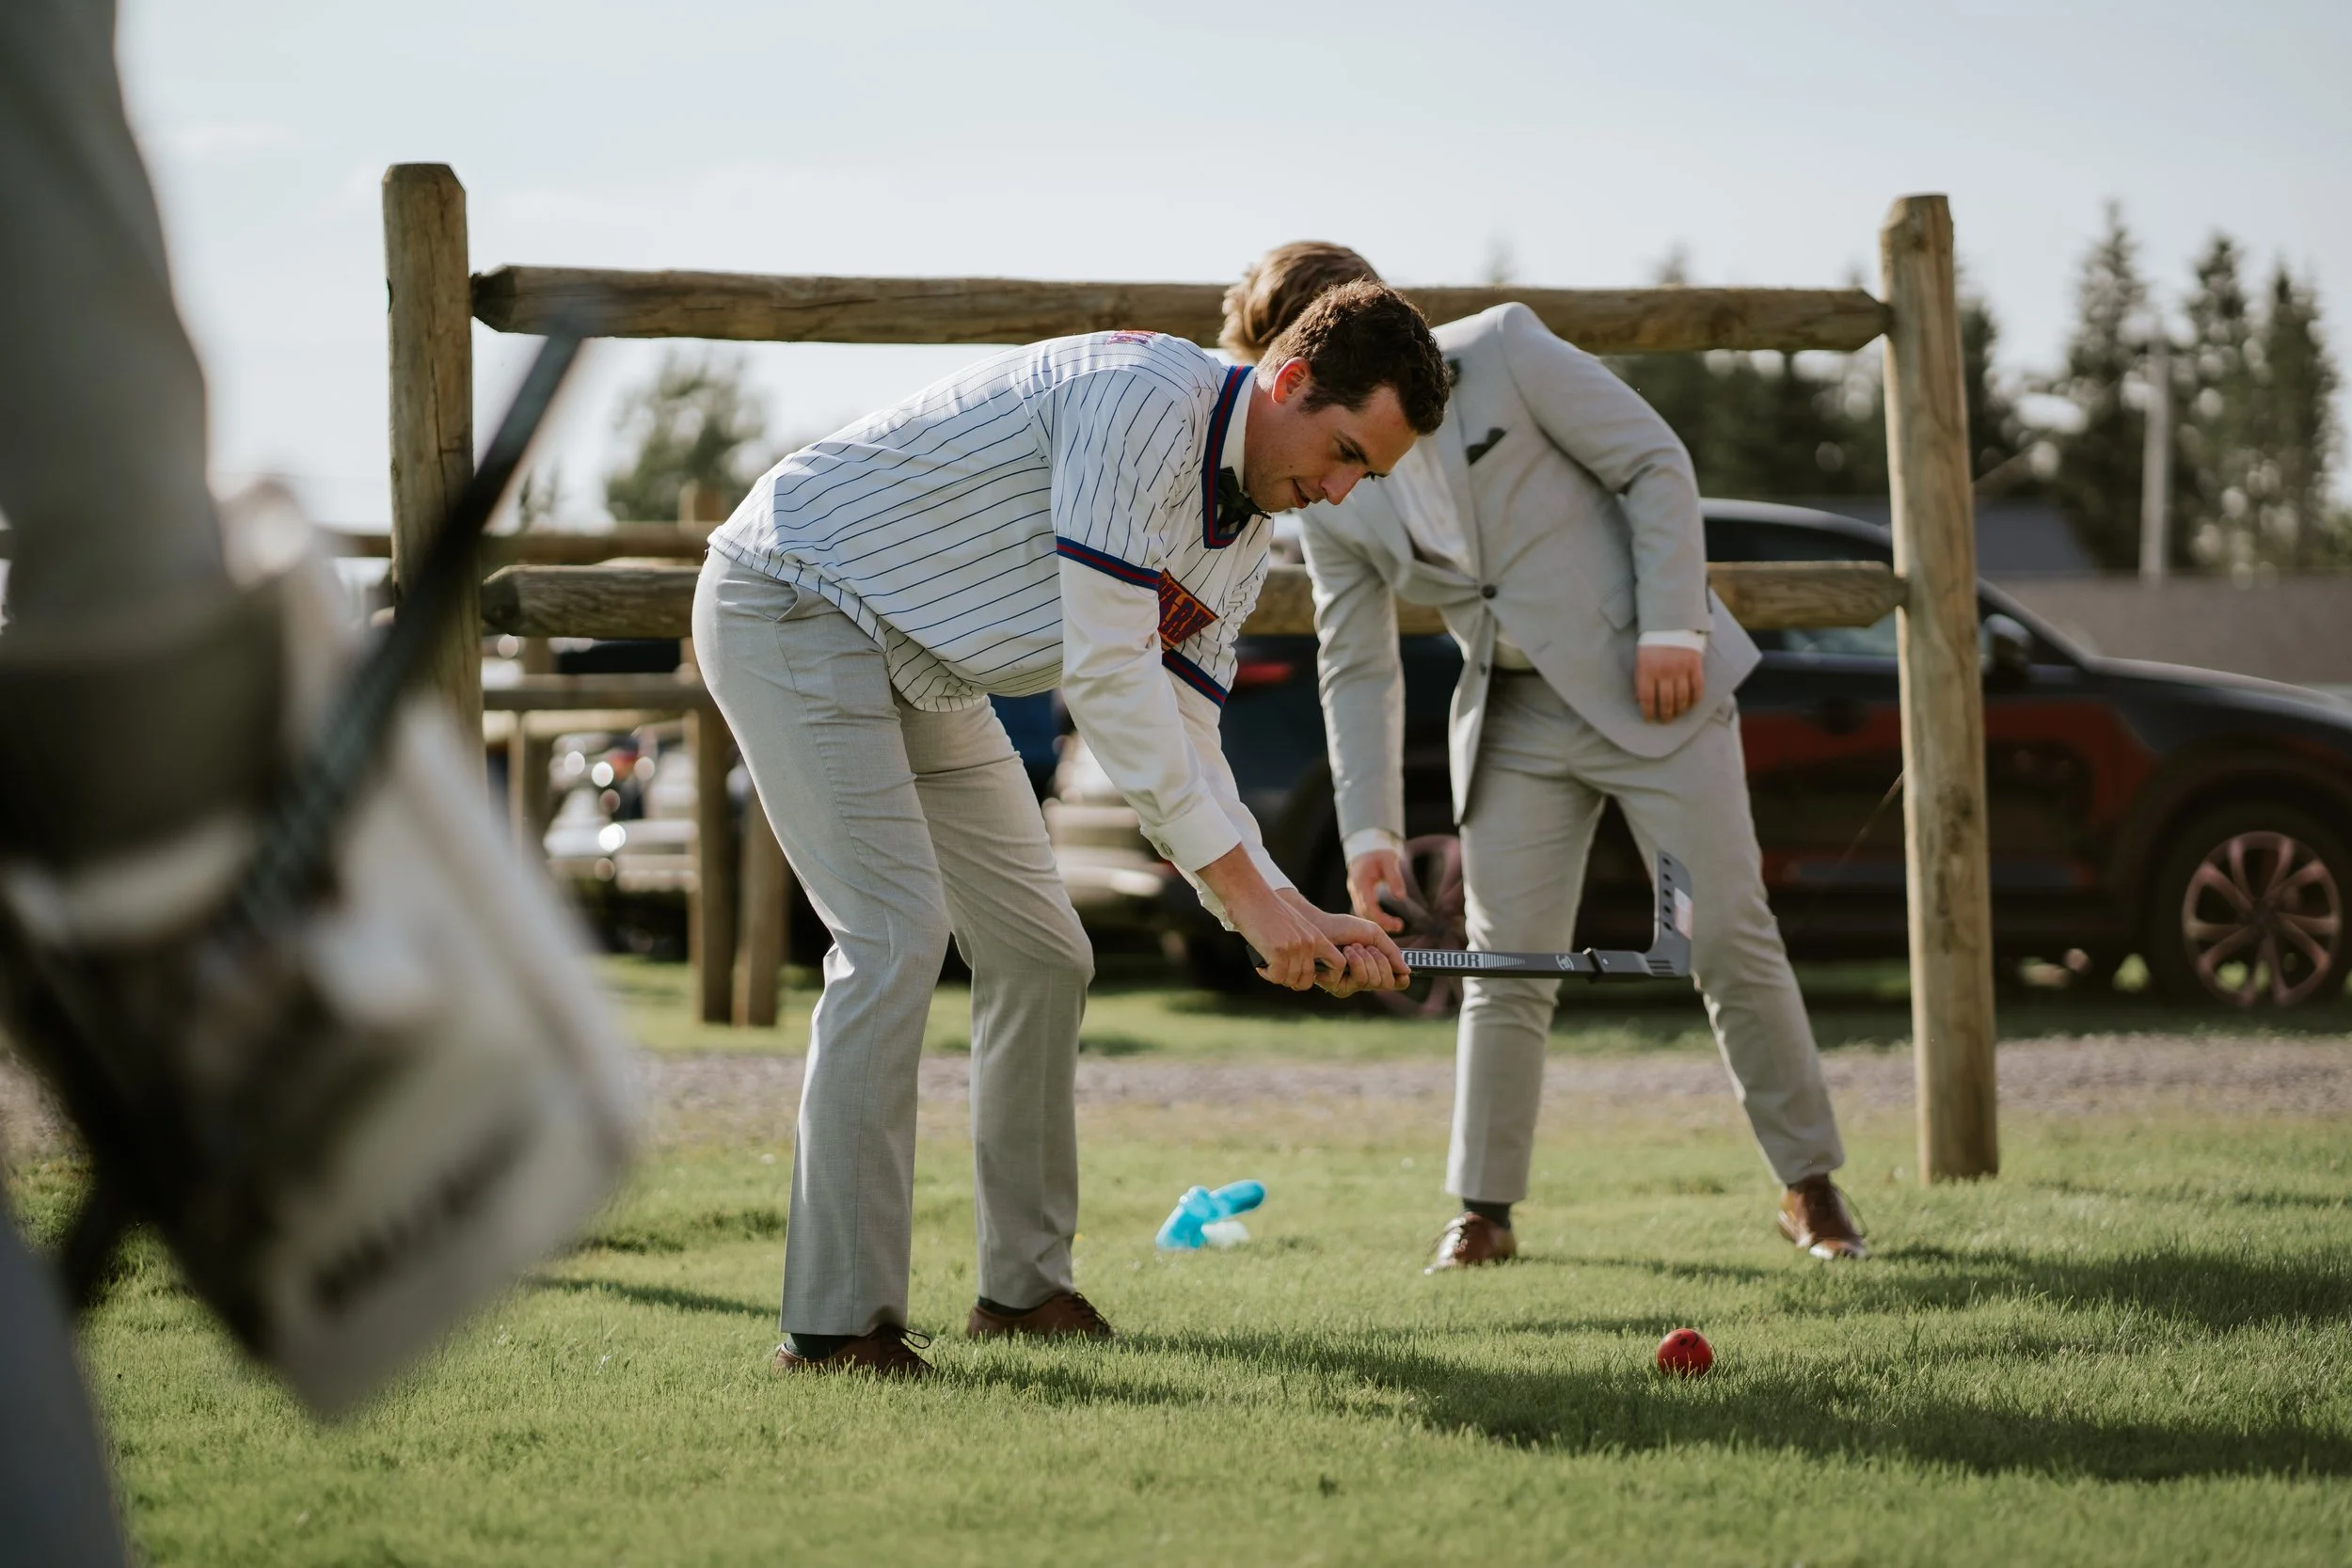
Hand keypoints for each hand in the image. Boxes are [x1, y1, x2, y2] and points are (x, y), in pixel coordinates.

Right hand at [1197, 844, 1346, 989]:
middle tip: (1278, 972)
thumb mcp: (1295, 927)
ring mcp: (1295, 947)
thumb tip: (1300, 970)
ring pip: (1290, 980)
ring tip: (1267, 965)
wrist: (1250, 896)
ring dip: (1276, 976)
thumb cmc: (1267, 912)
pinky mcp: (1279, 951)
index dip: (1328, 976)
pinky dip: (1266, 974)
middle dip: (1291, 981)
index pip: (1339, 964)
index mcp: (1317, 937)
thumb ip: (1303, 945)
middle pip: (1307, 980)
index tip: (1308, 975)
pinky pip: (1276, 977)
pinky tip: (1260, 965)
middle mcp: (1310, 943)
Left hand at [1287, 896, 1411, 994]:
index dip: (1401, 980)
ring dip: (1365, 959)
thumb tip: (1407, 970)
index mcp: (1374, 968)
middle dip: (1379, 960)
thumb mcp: (1374, 934)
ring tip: (1351, 948)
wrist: (1321, 925)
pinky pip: (1357, 979)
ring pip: (1372, 981)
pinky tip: (1343, 953)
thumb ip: (1392, 951)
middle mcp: (1362, 980)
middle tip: (1366, 947)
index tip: (1404, 974)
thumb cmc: (1344, 928)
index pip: (1394, 983)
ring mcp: (1349, 985)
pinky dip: (1354, 961)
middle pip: (1386, 982)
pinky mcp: (1336, 986)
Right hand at [1346, 847, 1409, 933]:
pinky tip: (1387, 920)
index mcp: (1360, 882)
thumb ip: (1395, 878)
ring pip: (1363, 913)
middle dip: (1381, 923)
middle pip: (1365, 913)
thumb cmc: (1379, 853)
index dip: (1382, 918)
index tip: (1397, 924)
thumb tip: (1400, 897)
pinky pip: (1364, 909)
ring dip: (1378, 921)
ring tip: (1396, 925)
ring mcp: (1354, 892)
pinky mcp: (1358, 894)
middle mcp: (1355, 889)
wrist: (1367, 848)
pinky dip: (1374, 916)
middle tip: (1400, 927)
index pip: (1369, 906)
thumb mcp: (1389, 861)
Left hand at [1635, 644, 1704, 722]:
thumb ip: (1640, 680)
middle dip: (1665, 714)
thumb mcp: (1640, 660)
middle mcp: (1664, 671)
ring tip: (1677, 714)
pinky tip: (1691, 704)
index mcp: (1647, 669)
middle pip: (1665, 701)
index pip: (1646, 698)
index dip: (1648, 711)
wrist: (1671, 623)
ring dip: (1680, 709)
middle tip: (1665, 720)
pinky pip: (1697, 687)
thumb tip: (1639, 700)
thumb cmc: (1652, 644)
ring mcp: (1681, 668)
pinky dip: (1695, 699)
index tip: (1649, 719)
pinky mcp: (1695, 665)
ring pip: (1682, 697)